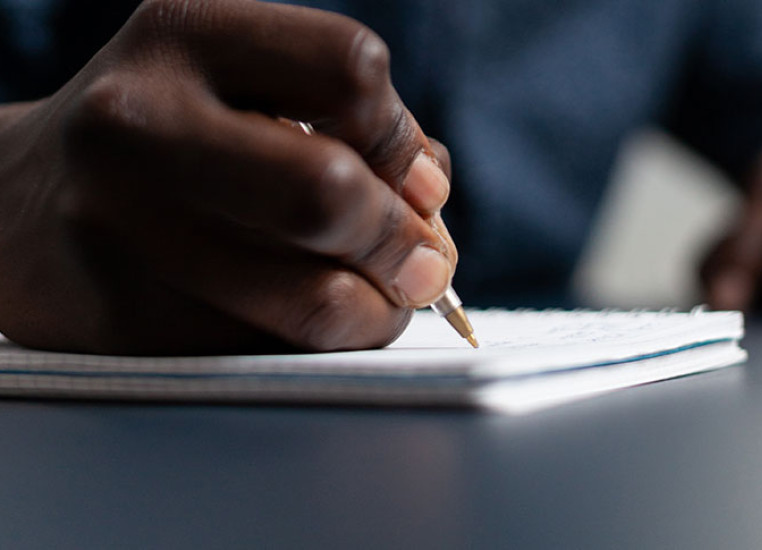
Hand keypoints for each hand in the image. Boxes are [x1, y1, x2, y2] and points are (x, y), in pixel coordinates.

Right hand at [0, 0, 456, 353]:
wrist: (22, 204)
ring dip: (379, 310)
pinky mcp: (120, 318)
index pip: (349, 69)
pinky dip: (322, 345)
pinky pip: (273, 353)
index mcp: (186, 35)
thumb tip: (429, 205)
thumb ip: (357, 128)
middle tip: (420, 263)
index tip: (407, 179)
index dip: (402, 136)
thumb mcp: (247, 87)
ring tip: (380, 299)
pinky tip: (310, 319)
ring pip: (313, 300)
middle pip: (327, 192)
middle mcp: (139, 123)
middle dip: (401, 241)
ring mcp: (120, 228)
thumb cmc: (170, 139)